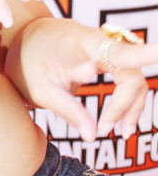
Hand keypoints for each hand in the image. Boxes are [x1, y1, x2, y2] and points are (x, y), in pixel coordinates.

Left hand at [11, 17, 157, 139]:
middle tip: (108, 129)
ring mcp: (109, 47)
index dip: (134, 55)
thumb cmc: (33, 64)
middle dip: (125, 101)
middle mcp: (97, 41)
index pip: (107, 53)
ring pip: (134, 77)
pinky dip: (131, 102)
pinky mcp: (115, 56)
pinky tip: (124, 124)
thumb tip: (92, 136)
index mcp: (74, 46)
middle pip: (128, 71)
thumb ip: (67, 110)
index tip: (142, 57)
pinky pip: (132, 79)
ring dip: (131, 106)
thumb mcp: (41, 90)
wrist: (31, 38)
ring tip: (122, 132)